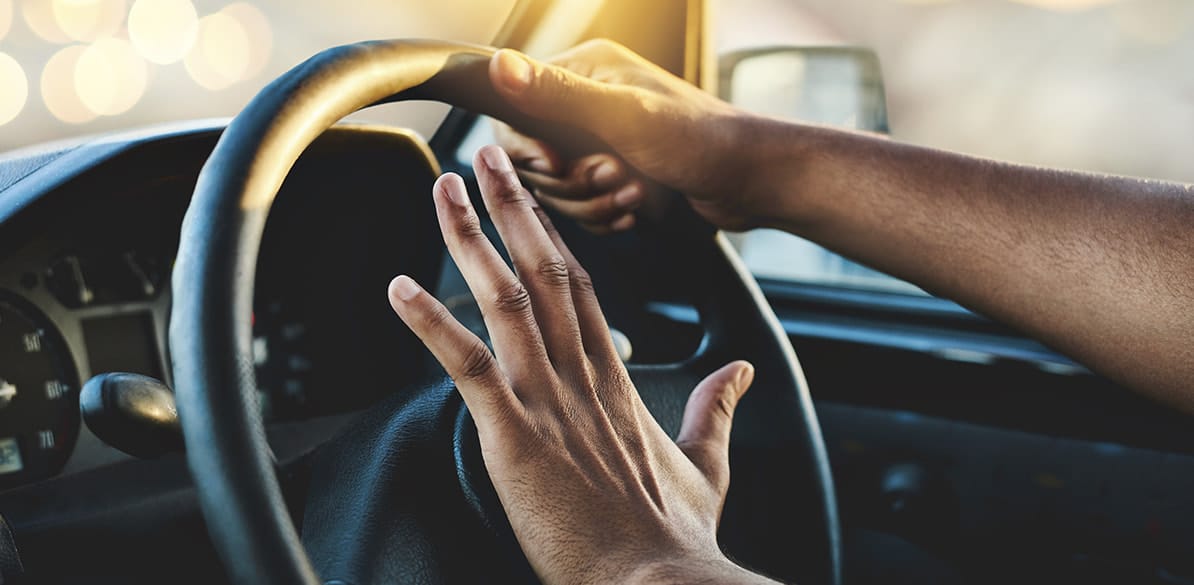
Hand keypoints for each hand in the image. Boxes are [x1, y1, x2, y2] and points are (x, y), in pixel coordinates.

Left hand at [387, 145, 774, 583]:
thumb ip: (718, 411)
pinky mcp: (514, 435)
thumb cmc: (675, 535)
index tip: (530, 196)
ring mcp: (547, 401)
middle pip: (542, 270)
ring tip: (442, 190)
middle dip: (510, 207)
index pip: (579, 287)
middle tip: (482, 156)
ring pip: (503, 299)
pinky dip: (430, 323)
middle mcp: (580, 375)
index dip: (549, 235)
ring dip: (468, 240)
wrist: (658, 580)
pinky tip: (399, 289)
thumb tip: (743, 376)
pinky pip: (466, 365)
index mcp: (615, 380)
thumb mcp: (707, 464)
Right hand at [488, 40, 764, 232]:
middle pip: (533, 157)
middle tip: (614, 175)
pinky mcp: (613, 174)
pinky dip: (604, 215)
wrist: (752, 181)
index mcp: (584, 71)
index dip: (527, 148)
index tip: (555, 164)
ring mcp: (600, 140)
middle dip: (570, 180)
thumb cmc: (700, 140)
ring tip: (632, 193)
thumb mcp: (623, 117)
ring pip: (557, 188)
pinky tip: (635, 209)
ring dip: (591, 201)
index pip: (514, 109)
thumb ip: (559, 94)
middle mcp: (586, 102)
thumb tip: (499, 66)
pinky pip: (581, 206)